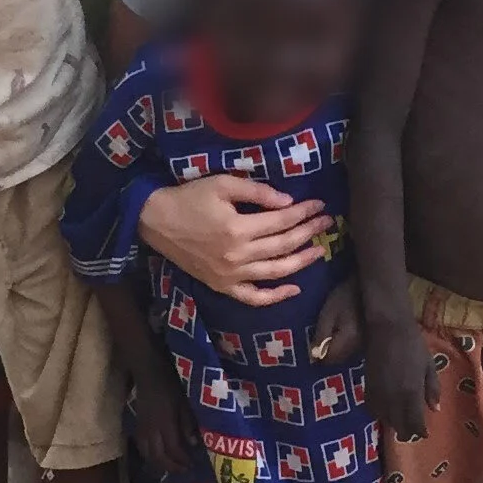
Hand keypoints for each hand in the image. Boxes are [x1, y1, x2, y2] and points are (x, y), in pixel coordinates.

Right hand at [133, 362, 197, 477]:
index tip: (192, 465)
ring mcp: (142, 429)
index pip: (173, 449)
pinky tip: (157, 458)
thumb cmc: (169, 384)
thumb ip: (187, 424)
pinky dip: (149, 457)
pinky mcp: (137, 426)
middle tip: (183, 471)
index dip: (182, 460)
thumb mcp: (184, 402)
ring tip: (171, 468)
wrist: (148, 372)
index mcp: (165, 423)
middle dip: (171, 467)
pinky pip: (141, 448)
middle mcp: (151, 430)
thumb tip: (193, 444)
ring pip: (147, 455)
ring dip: (159, 465)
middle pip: (159, 457)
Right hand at [139, 175, 327, 306]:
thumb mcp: (222, 184)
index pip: (282, 221)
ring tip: (320, 250)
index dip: (304, 212)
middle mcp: (238, 256)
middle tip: (326, 223)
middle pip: (283, 246)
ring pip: (275, 272)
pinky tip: (293, 288)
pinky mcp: (222, 286)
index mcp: (238, 228)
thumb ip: (257, 192)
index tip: (319, 205)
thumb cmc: (189, 198)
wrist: (156, 221)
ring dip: (301, 262)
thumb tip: (288, 202)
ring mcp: (231, 275)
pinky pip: (253, 297)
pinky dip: (275, 296)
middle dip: (309, 233)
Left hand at [311, 278, 363, 364]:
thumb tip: (314, 356)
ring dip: (336, 350)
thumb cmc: (344, 296)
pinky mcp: (368, 340)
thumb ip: (321, 335)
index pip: (330, 359)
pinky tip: (341, 335)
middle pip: (339, 360)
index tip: (311, 347)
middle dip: (328, 354)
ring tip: (330, 336)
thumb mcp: (328, 313)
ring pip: (346, 356)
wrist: (366, 287)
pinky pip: (353, 350)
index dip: (318, 357)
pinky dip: (345, 346)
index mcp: (348, 340)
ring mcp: (365, 345)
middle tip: (319, 340)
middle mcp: (359, 347)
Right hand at [365, 317, 438, 443]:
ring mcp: (379, 393)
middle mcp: (394, 398)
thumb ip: (432, 388)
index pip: (414, 423)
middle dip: (407, 432)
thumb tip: (435, 409)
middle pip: (399, 426)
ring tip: (400, 421)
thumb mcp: (428, 365)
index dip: (420, 431)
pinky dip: (379, 414)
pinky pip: (372, 409)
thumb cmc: (413, 344)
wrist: (388, 328)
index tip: (424, 433)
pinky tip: (386, 410)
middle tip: (413, 430)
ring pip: (384, 420)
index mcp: (412, 392)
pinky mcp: (368, 387)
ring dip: (393, 423)